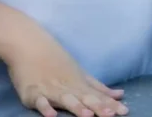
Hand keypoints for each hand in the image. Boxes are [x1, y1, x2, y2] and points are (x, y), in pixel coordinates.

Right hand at [4, 32, 126, 116]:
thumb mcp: (80, 72)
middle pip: (84, 99)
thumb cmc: (55, 60)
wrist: (26, 43)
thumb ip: (99, 87)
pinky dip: (45, 107)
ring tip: (87, 116)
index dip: (110, 105)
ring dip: (76, 107)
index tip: (125, 112)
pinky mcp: (32, 93)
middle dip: (98, 108)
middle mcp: (67, 88)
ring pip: (65, 100)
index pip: (97, 97)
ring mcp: (50, 90)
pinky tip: (51, 115)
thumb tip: (121, 95)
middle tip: (110, 116)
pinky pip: (39, 101)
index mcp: (79, 84)